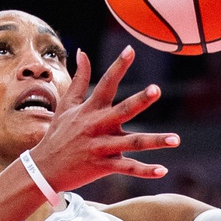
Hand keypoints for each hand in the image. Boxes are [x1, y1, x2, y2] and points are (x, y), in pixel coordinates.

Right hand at [28, 47, 179, 191]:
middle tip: (156, 89)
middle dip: (140, 101)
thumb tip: (82, 51)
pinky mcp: (103, 166)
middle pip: (122, 111)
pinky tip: (163, 170)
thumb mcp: (66, 105)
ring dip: (155, 141)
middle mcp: (97, 126)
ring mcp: (101, 147)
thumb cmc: (58, 134)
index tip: (130, 49)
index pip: (105, 84)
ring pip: (132, 143)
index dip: (117, 67)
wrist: (44, 170)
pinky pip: (127, 168)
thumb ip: (79, 79)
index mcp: (90, 110)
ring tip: (176, 139)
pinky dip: (145, 171)